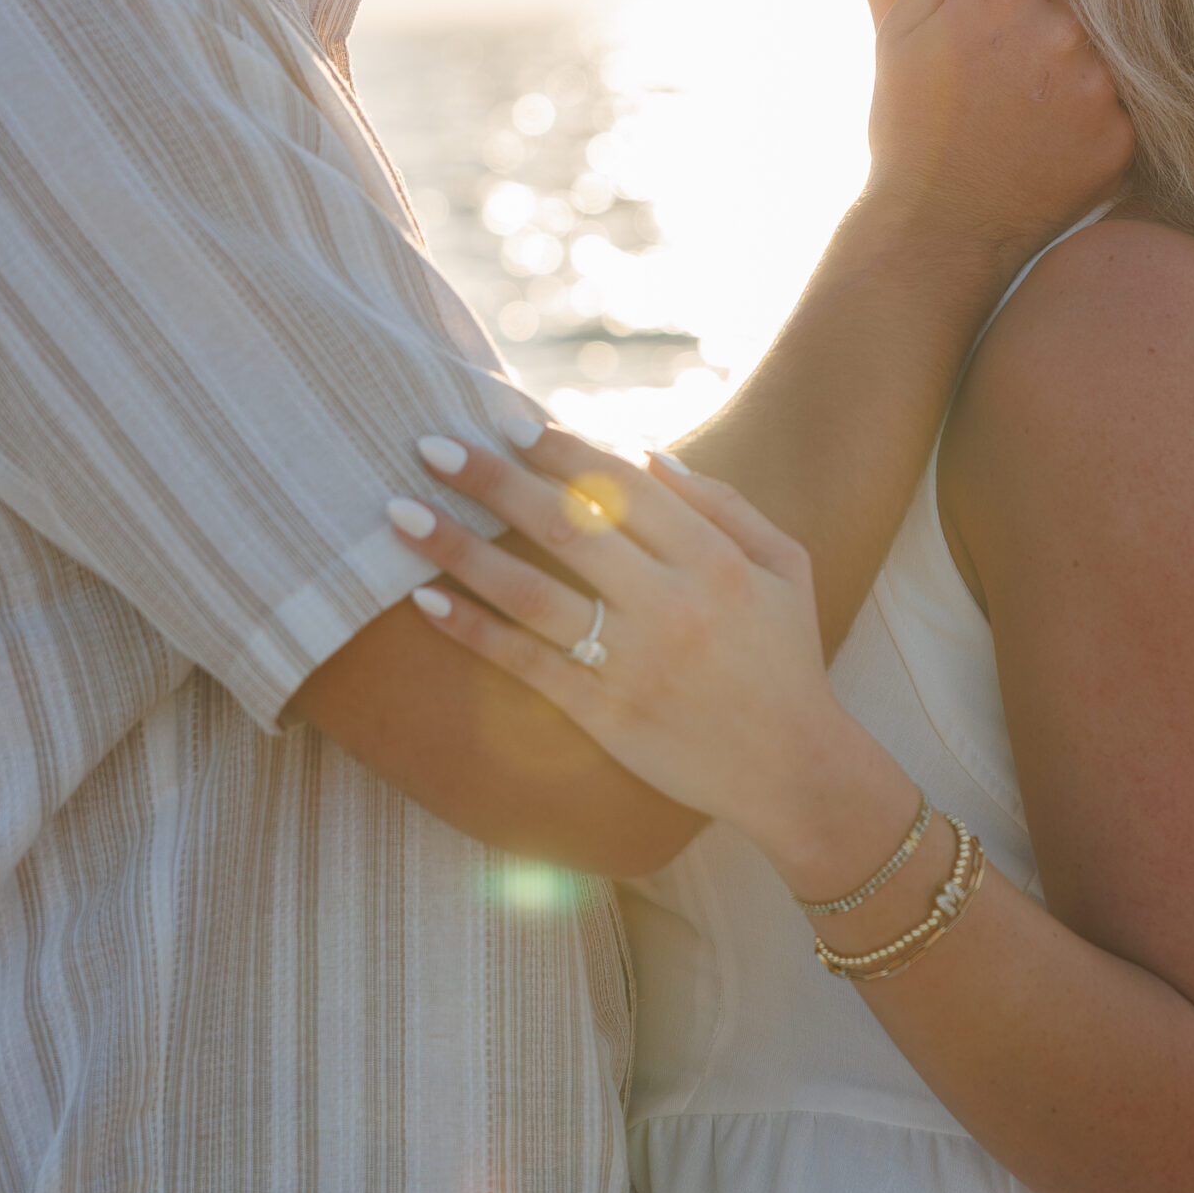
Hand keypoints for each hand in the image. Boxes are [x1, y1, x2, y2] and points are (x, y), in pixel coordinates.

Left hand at [384, 425, 854, 851]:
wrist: (793, 772)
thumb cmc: (785, 657)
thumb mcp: (783, 565)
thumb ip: (720, 504)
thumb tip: (645, 450)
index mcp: (715, 560)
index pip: (622, 484)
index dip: (561, 448)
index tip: (507, 421)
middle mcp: (670, 605)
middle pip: (564, 526)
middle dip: (492, 479)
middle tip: (431, 443)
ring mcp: (632, 662)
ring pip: (531, 592)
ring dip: (460, 548)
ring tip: (400, 512)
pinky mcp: (603, 715)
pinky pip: (524, 664)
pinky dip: (472, 629)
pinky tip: (423, 598)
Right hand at [867, 0, 1132, 255]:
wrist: (937, 231)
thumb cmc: (911, 127)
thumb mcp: (904, 31)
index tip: (1010, 14)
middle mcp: (1057, 32)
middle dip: (1063, 17)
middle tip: (1025, 66)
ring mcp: (1095, 87)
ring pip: (1111, 46)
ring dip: (1088, 62)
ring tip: (1041, 103)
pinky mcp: (1120, 137)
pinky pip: (1128, 102)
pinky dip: (1102, 112)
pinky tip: (1060, 136)